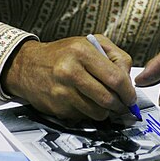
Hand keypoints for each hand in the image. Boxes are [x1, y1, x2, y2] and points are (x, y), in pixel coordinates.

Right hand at [1, 35, 135, 120]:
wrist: (27, 65)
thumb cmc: (64, 53)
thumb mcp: (91, 43)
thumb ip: (116, 57)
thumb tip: (129, 81)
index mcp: (82, 52)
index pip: (115, 78)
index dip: (128, 91)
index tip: (131, 97)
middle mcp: (70, 71)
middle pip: (107, 98)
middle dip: (120, 105)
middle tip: (123, 105)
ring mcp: (62, 92)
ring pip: (97, 112)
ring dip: (106, 112)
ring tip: (104, 103)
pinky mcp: (57, 107)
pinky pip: (83, 117)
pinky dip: (89, 114)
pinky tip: (85, 102)